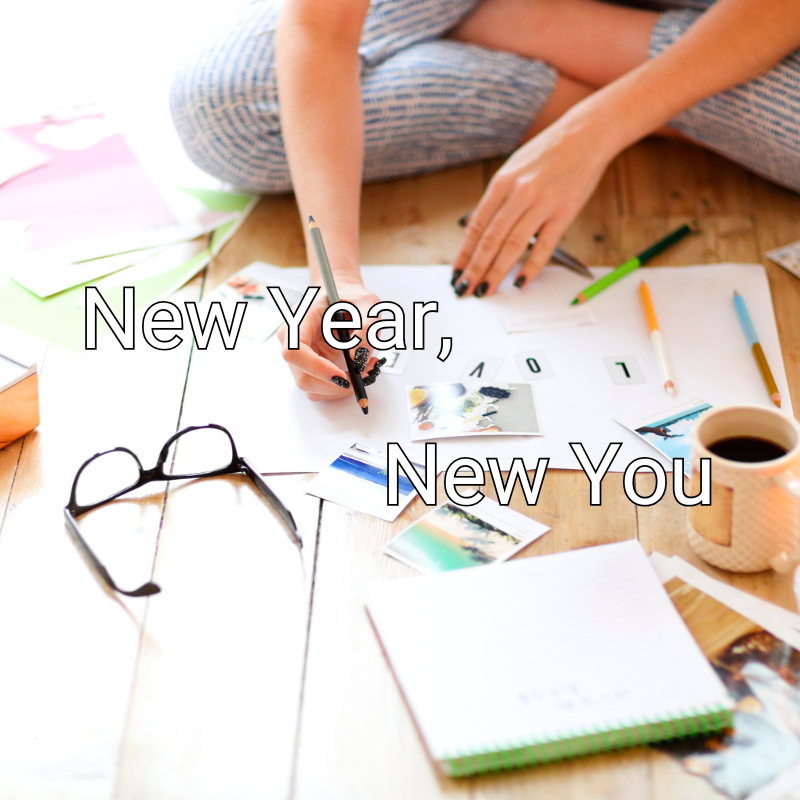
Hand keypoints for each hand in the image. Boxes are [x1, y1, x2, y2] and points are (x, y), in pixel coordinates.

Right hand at [278, 281, 381, 401]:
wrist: (344, 298)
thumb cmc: (351, 297)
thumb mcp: (367, 305)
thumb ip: (366, 329)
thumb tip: (358, 359)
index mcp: (299, 319)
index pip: (295, 351)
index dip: (317, 368)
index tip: (342, 376)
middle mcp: (292, 341)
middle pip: (303, 378)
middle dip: (335, 386)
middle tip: (364, 377)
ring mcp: (300, 357)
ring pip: (312, 388)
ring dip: (340, 389)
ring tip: (366, 370)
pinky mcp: (310, 368)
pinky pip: (321, 388)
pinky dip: (340, 388)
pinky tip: (357, 372)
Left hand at [452, 110, 614, 295]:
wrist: (587, 134)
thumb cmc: (548, 153)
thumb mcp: (513, 169)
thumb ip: (496, 199)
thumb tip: (476, 227)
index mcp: (501, 183)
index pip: (476, 227)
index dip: (464, 254)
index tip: (456, 273)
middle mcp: (518, 193)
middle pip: (490, 240)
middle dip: (475, 269)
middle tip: (465, 290)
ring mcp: (542, 202)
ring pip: (513, 245)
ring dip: (497, 272)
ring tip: (486, 291)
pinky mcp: (565, 211)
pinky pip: (544, 245)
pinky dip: (531, 266)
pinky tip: (520, 282)